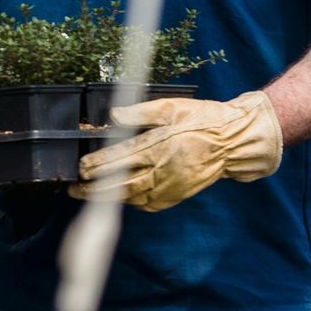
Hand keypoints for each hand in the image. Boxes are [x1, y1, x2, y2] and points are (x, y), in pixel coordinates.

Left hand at [70, 91, 280, 211]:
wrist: (235, 142)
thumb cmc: (204, 120)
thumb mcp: (173, 107)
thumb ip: (141, 112)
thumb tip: (113, 116)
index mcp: (160, 145)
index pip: (120, 158)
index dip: (98, 165)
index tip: (81, 168)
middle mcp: (163, 169)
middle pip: (121, 183)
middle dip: (94, 188)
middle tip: (75, 188)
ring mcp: (171, 185)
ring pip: (133, 196)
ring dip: (109, 197)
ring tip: (89, 196)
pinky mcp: (178, 194)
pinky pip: (149, 203)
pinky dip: (131, 202)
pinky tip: (119, 198)